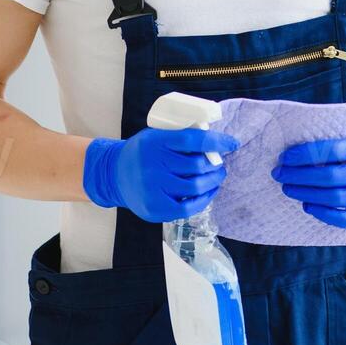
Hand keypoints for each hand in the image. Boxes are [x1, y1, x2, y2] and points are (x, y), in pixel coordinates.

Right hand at [82, 127, 239, 222]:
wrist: (113, 175)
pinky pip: (188, 207)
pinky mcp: (154, 208)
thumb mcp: (155, 136)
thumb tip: (214, 143)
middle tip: (220, 163)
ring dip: (213, 181)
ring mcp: (153, 189)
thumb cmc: (142, 153)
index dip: (216, 142)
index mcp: (155, 142)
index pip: (193, 140)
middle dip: (215, 164)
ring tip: (217, 176)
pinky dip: (204, 200)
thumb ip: (179, 138)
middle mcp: (153, 165)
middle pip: (196, 166)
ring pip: (195, 187)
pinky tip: (208, 192)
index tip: (232, 143)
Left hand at [272, 125, 345, 228]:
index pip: (334, 150)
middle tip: (280, 174)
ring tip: (288, 188)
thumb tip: (300, 132)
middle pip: (331, 177)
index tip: (285, 157)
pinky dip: (324, 215)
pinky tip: (307, 206)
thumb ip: (340, 131)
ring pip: (336, 198)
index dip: (306, 154)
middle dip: (300, 176)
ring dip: (306, 194)